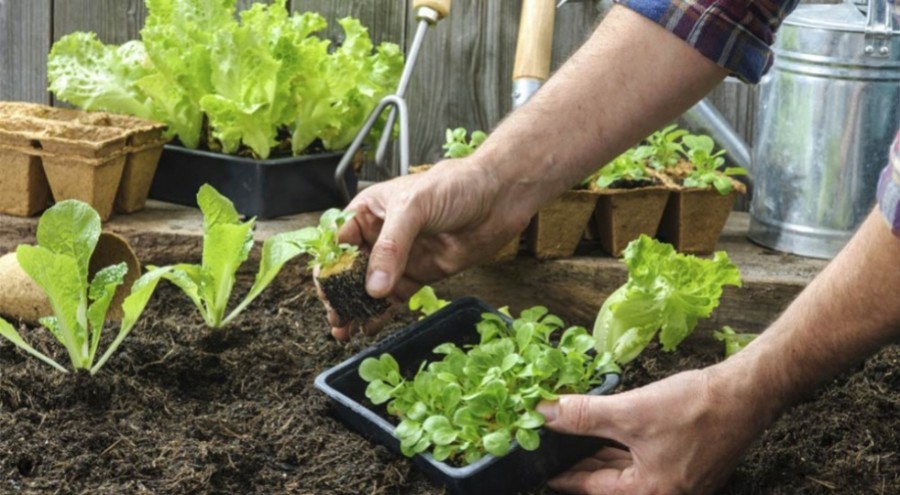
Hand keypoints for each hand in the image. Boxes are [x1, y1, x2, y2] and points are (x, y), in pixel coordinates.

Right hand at [326, 158, 531, 340]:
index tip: (326, 291)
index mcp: (369, 211)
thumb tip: (373, 286)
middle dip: (339, 294)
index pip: (338, 242)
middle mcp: (380, 235)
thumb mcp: (414, 207)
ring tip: (345, 330)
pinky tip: (370, 328)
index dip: (329, 267)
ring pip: (370, 288)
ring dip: (356, 309)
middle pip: (350, 270)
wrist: (499, 197)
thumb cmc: (456, 185)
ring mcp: (401, 257)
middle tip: (335, 317)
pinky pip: (395, 298)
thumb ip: (391, 247)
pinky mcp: (420, 274)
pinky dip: (381, 314)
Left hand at [536, 367, 774, 494]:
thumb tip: (544, 414)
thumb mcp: (630, 412)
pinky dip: (624, 447)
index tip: (540, 465)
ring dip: (601, 452)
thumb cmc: (695, 409)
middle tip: (552, 445)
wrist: (746, 394)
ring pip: (626, 470)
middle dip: (581, 461)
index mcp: (649, 494)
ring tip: (574, 437)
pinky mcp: (687, 465)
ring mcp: (678, 482)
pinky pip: (644, 460)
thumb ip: (584, 416)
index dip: (562, 473)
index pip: (590, 487)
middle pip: (608, 481)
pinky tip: (608, 431)